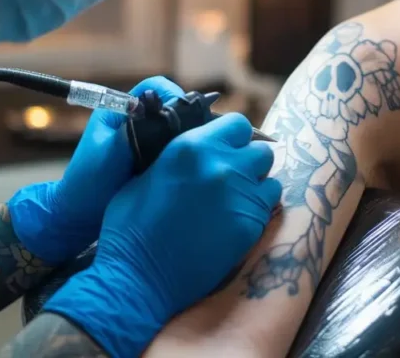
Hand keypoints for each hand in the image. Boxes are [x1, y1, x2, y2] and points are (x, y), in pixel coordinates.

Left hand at [7, 76, 184, 264]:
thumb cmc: (87, 184)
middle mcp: (133, 120)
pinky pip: (173, 148)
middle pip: (169, 106)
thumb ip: (134, 131)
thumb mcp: (110, 154)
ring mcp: (143, 139)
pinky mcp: (151, 158)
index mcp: (118, 109)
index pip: (154, 87)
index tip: (181, 118)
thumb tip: (164, 114)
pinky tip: (183, 167)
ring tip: (186, 156)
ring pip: (174, 127)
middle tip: (189, 141)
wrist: (79, 217)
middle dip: (181, 120)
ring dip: (183, 139)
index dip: (171, 96)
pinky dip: (180, 154)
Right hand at [43, 113, 281, 357]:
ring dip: (256, 184)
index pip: (238, 123)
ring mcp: (240, 196)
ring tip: (236, 199)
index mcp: (191, 147)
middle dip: (248, 160)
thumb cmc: (130, 227)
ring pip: (270, 177)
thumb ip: (176, 155)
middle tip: (231, 176)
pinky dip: (258, 209)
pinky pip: (269, 206)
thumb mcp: (144, 175)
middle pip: (260, 149)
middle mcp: (221, 165)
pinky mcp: (251, 225)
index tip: (225, 148)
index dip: (233, 136)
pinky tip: (237, 219)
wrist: (138, 277)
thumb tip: (194, 147)